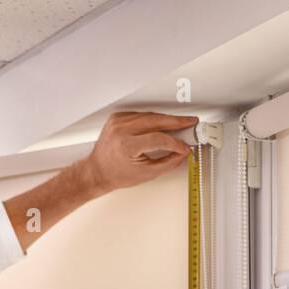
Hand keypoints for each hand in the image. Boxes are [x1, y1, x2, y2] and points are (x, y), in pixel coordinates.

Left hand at [80, 111, 197, 193]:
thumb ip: (168, 162)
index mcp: (127, 145)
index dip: (175, 143)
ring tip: (180, 124)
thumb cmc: (117, 174)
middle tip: (190, 122)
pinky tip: (161, 124)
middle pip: (156, 120)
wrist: (98, 171)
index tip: (184, 147)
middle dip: (176, 121)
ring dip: (166, 119)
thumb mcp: (146, 174)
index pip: (159, 138)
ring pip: (149, 115)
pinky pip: (141, 115)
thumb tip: (182, 153)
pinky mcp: (117, 117)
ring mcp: (118, 122)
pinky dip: (152, 119)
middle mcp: (121, 130)